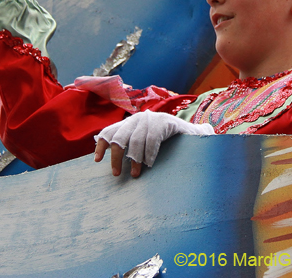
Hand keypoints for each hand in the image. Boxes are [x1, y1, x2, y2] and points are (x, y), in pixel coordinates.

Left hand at [93, 111, 214, 177]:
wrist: (193, 136)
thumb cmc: (167, 145)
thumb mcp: (145, 143)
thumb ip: (130, 147)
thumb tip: (109, 160)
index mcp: (131, 123)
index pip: (110, 130)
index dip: (102, 144)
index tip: (98, 160)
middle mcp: (139, 118)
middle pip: (120, 137)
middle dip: (116, 157)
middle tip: (117, 174)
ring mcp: (152, 118)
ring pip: (135, 140)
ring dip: (134, 160)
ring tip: (135, 174)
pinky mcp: (165, 122)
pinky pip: (152, 140)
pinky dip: (149, 154)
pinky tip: (149, 165)